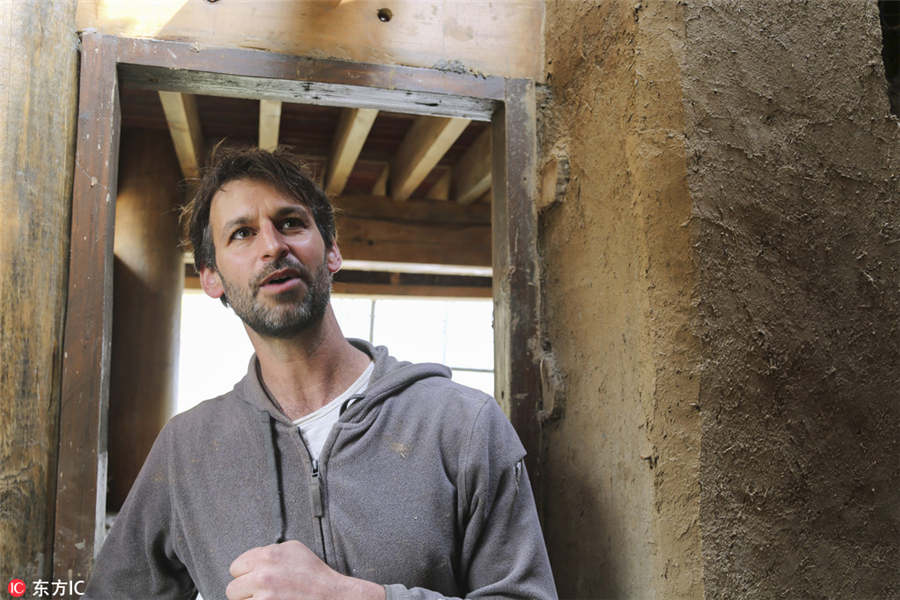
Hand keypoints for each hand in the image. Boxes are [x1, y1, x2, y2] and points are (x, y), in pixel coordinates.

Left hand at [226, 540, 384, 599]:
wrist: (331, 595)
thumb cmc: (315, 575)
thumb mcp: (293, 549)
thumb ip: (269, 551)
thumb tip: (252, 558)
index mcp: (267, 555)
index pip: (236, 567)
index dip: (246, 574)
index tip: (254, 578)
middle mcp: (263, 575)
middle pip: (233, 588)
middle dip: (245, 591)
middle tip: (260, 593)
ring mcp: (265, 596)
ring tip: (268, 599)